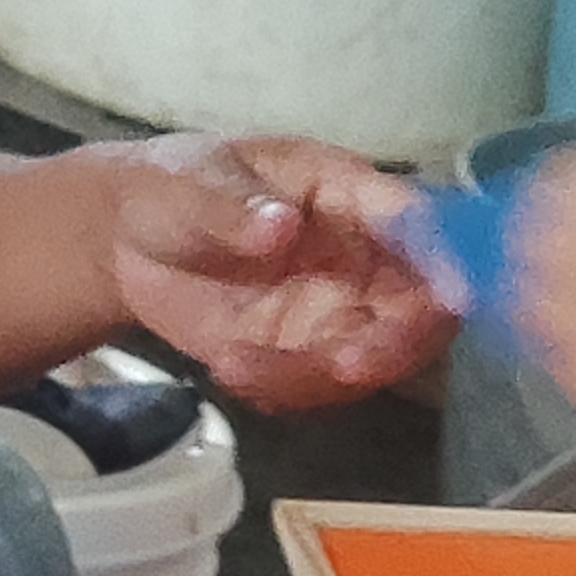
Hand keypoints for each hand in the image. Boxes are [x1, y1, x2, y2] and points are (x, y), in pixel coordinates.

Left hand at [104, 134, 452, 408]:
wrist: (123, 241)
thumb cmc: (171, 185)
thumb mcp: (187, 182)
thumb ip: (231, 206)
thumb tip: (280, 227)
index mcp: (348, 194)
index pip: (417, 223)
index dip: (447, 258)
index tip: (452, 296)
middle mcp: (361, 258)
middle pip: (418, 309)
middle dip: (394, 344)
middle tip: (344, 367)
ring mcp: (335, 312)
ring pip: (365, 359)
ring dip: (316, 378)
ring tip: (236, 366)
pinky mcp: (302, 356)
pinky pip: (316, 388)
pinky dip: (283, 393)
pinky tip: (231, 373)